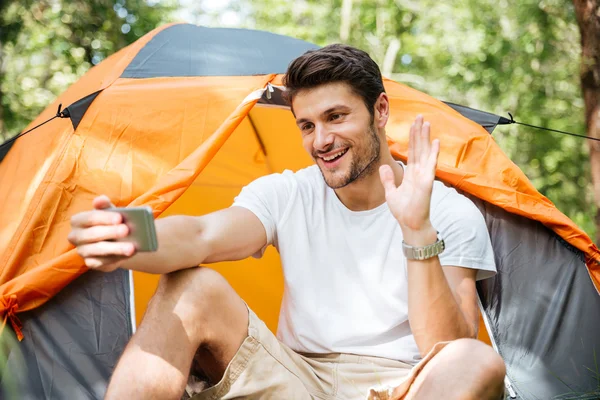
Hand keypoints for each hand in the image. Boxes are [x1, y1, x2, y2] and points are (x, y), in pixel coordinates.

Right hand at [67, 195, 135, 271]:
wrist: (117, 240)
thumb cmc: (111, 222)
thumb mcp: (109, 212)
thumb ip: (105, 205)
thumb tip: (101, 199)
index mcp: (78, 220)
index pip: (90, 218)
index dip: (105, 218)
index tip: (120, 218)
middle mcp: (75, 236)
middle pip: (93, 234)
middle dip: (111, 232)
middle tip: (127, 230)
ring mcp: (82, 251)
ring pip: (98, 250)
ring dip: (116, 248)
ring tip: (131, 247)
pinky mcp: (90, 263)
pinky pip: (102, 262)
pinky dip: (116, 258)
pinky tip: (127, 255)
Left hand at [379, 115, 439, 238]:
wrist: (410, 224)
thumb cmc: (404, 210)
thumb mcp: (391, 192)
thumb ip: (388, 179)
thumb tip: (384, 166)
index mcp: (412, 173)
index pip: (413, 151)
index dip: (413, 137)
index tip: (413, 124)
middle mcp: (419, 172)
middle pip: (420, 148)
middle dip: (419, 132)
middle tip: (420, 116)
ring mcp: (424, 176)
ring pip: (425, 153)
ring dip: (426, 138)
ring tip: (426, 123)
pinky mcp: (427, 183)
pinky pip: (430, 166)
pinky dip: (433, 154)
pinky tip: (435, 142)